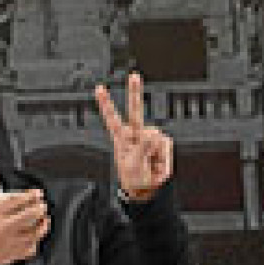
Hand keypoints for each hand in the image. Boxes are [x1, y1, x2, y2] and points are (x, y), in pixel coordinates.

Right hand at [0, 189, 49, 264]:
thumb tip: (8, 198)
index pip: (19, 200)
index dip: (31, 195)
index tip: (37, 193)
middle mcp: (5, 226)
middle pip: (31, 213)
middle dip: (40, 208)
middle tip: (43, 205)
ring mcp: (11, 241)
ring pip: (35, 231)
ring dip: (43, 224)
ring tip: (45, 220)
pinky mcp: (13, 254)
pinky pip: (30, 248)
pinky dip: (35, 243)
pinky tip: (35, 239)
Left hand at [95, 71, 172, 199]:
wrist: (147, 189)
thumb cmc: (135, 178)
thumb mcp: (134, 167)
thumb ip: (141, 149)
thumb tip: (150, 134)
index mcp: (122, 139)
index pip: (112, 120)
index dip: (106, 104)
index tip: (98, 89)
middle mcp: (136, 133)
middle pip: (135, 110)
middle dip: (135, 92)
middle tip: (133, 75)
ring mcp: (150, 135)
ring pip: (154, 137)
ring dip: (153, 153)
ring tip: (149, 163)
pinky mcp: (162, 141)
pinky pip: (165, 145)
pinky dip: (163, 157)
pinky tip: (157, 162)